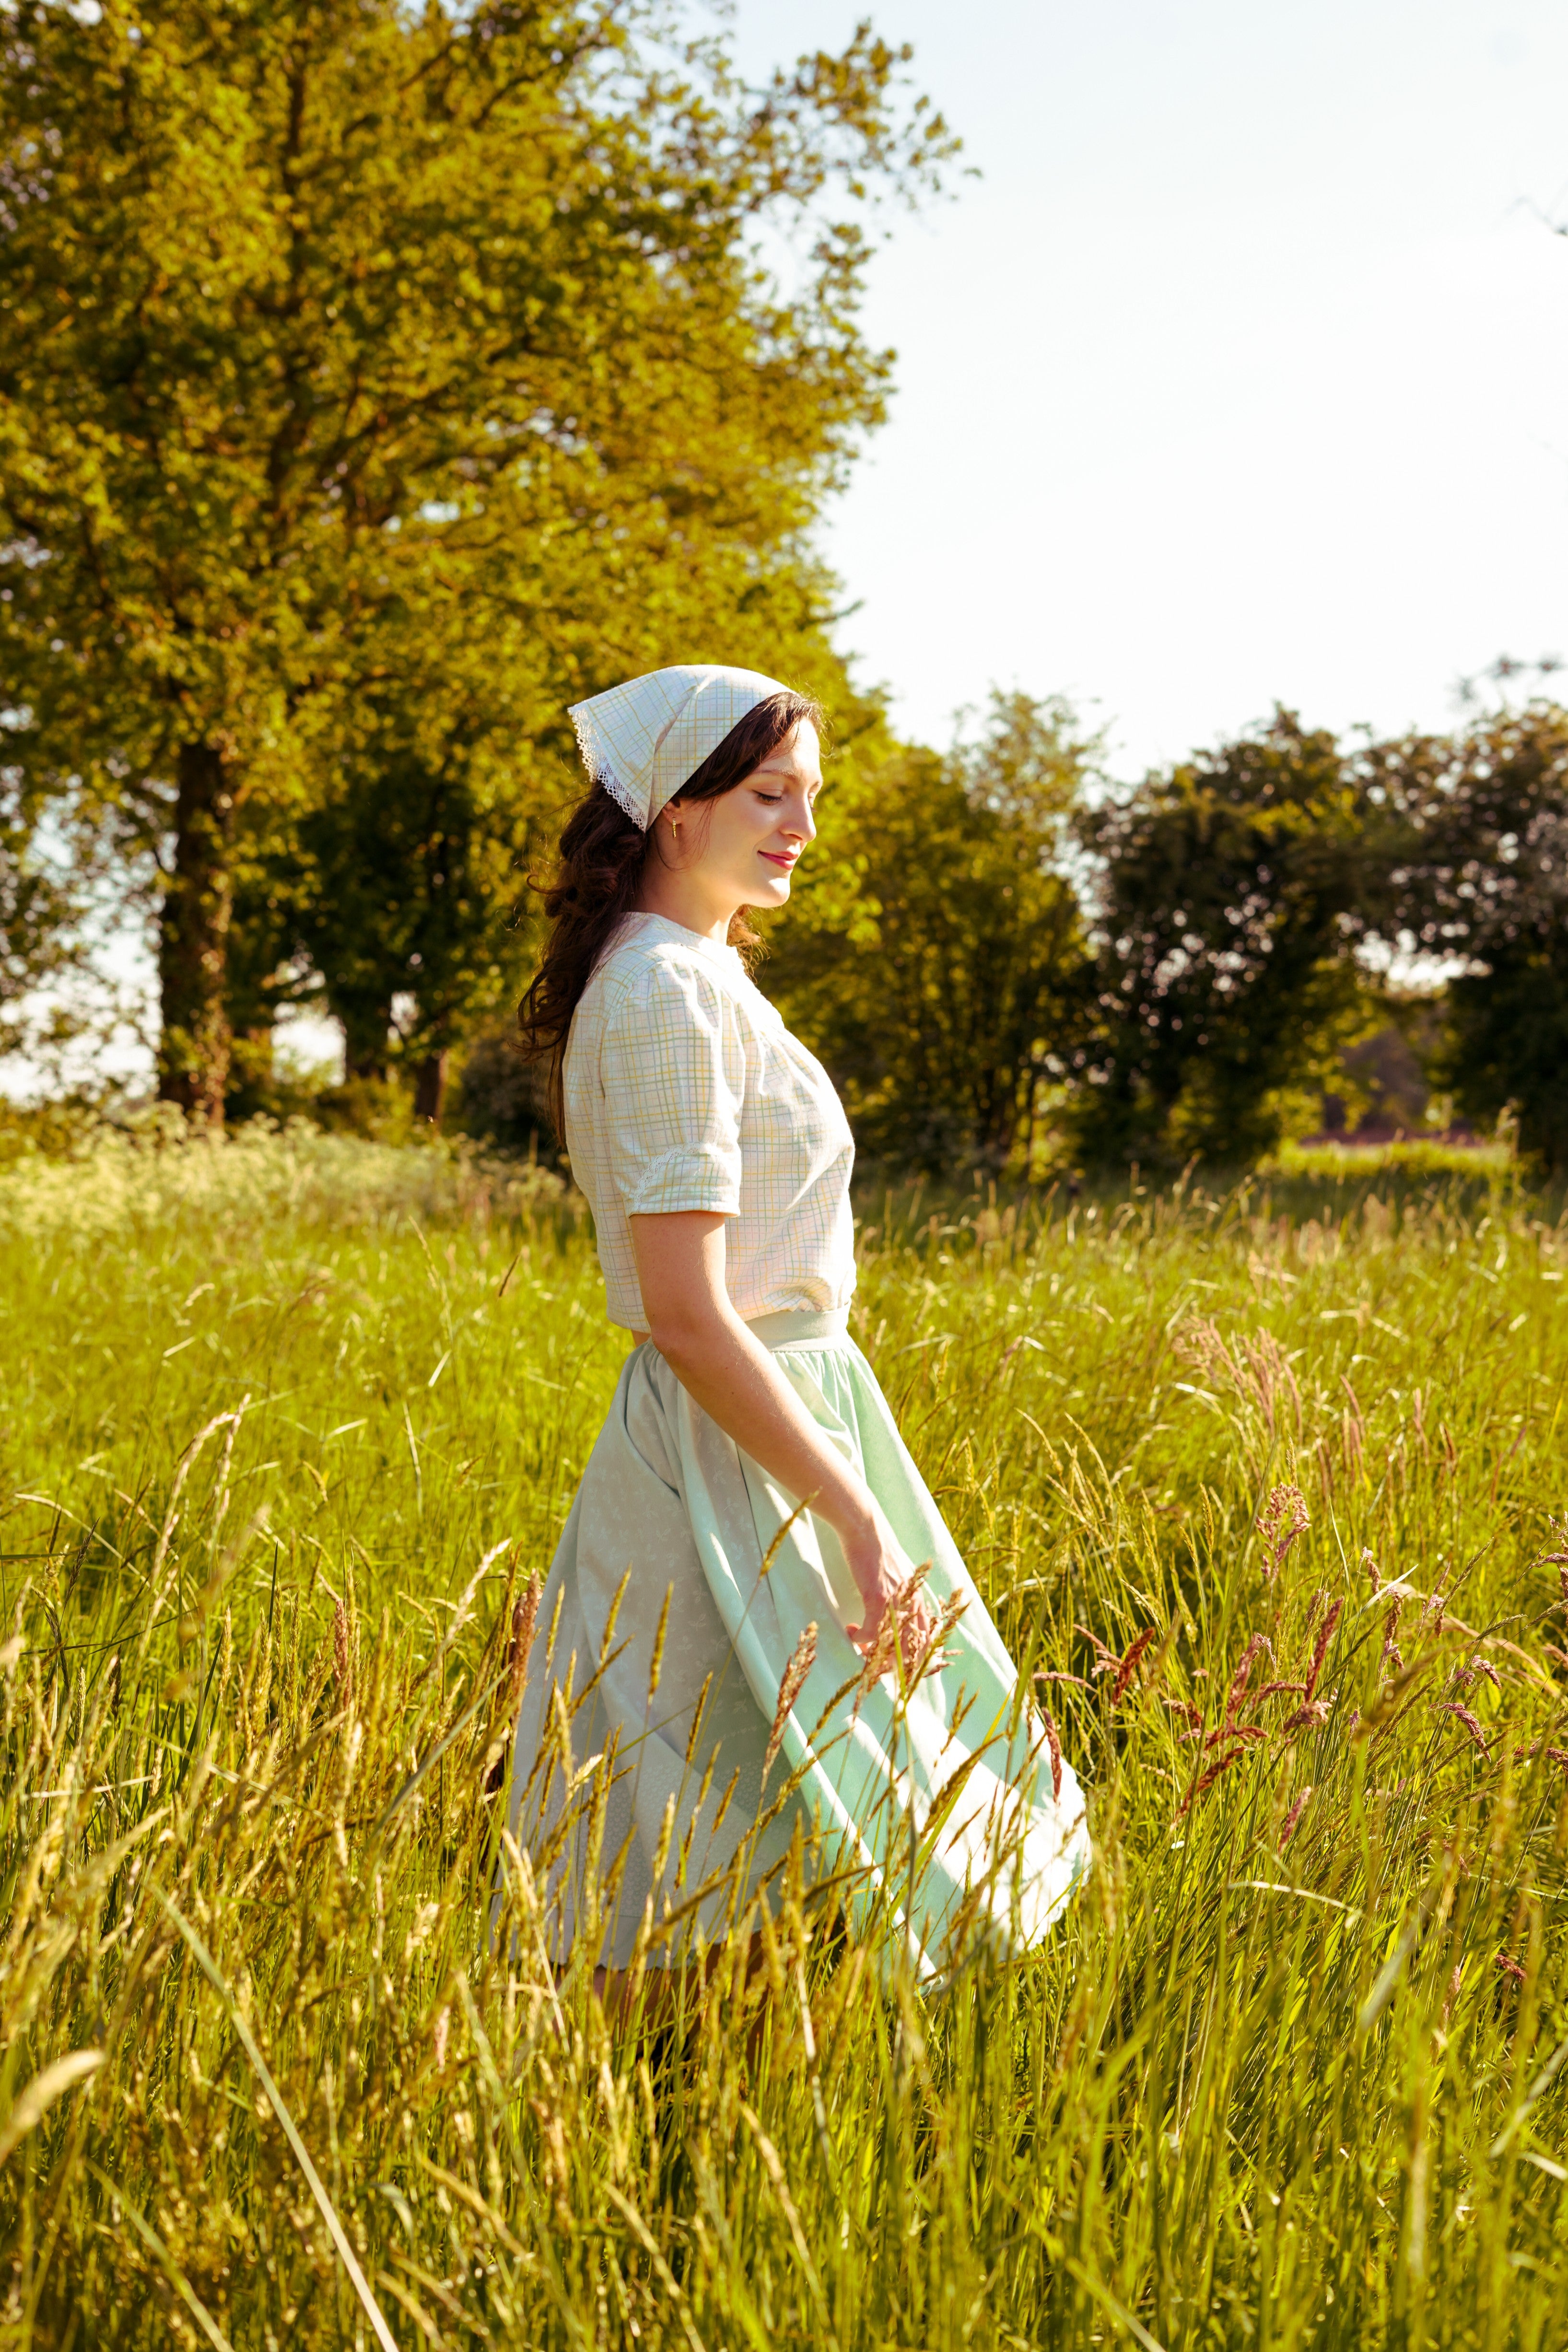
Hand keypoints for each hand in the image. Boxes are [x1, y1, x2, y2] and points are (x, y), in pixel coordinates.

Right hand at [841, 1504, 937, 1675]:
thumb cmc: (877, 1549)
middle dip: (894, 1665)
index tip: (899, 1668)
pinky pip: (871, 1633)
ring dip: (875, 1655)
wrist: (866, 1528)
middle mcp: (913, 1604)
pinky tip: (851, 1632)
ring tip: (862, 1650)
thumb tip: (895, 1612)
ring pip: (893, 1646)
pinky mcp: (878, 1598)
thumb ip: (902, 1593)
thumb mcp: (898, 1573)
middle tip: (874, 1664)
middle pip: (912, 1650)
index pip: (927, 1640)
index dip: (916, 1660)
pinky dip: (860, 1639)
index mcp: (918, 1599)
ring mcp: (897, 1602)